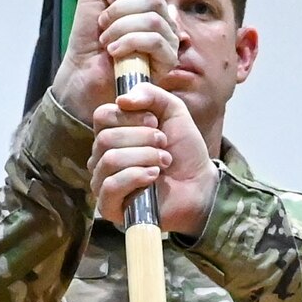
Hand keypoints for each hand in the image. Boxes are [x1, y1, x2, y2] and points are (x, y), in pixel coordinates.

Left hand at [51, 0, 178, 121]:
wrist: (81, 72)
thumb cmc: (88, 36)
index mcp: (149, 2)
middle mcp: (164, 19)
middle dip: (120, 9)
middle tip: (102, 22)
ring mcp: (168, 41)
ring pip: (153, 19)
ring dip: (120, 27)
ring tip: (105, 39)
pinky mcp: (167, 61)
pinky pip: (154, 41)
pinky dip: (128, 42)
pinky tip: (114, 51)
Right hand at [90, 81, 217, 232]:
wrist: (200, 183)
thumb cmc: (184, 150)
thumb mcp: (173, 111)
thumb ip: (150, 94)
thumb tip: (122, 100)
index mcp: (112, 133)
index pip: (102, 115)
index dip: (130, 116)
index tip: (154, 122)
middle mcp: (101, 157)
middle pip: (105, 138)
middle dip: (143, 139)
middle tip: (164, 146)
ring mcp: (103, 182)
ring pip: (109, 160)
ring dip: (145, 157)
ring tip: (164, 162)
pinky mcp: (109, 207)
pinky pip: (109, 186)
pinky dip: (135, 177)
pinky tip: (153, 177)